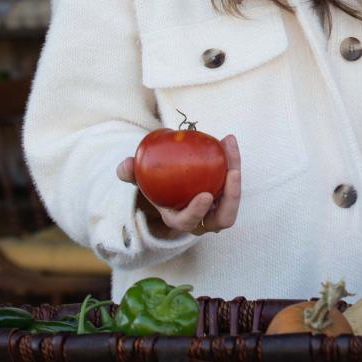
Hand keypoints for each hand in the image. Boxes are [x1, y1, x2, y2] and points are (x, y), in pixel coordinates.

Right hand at [115, 134, 241, 237]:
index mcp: (179, 219)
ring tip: (230, 149)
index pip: (189, 222)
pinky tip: (228, 140)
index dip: (198, 212)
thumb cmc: (154, 183)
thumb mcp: (141, 178)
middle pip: (223, 218)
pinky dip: (233, 161)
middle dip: (231, 199)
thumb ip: (131, 172)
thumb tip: (125, 165)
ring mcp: (217, 208)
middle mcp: (202, 219)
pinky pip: (234, 181)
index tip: (205, 195)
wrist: (170, 182)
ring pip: (233, 200)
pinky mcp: (226, 193)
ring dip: (237, 177)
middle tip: (232, 173)